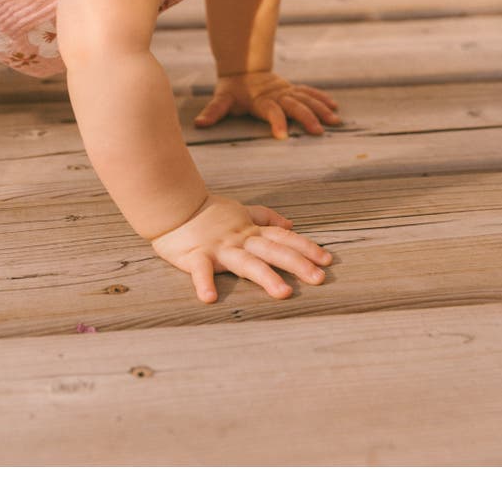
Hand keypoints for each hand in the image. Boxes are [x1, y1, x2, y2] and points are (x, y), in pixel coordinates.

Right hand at [151, 194, 331, 302]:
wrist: (173, 204)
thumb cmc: (208, 211)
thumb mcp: (241, 211)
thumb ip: (265, 217)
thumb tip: (291, 223)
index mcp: (250, 230)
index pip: (282, 238)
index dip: (305, 247)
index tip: (327, 259)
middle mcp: (239, 239)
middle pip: (272, 251)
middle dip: (297, 264)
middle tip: (319, 278)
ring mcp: (219, 248)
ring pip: (246, 262)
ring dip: (265, 276)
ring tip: (283, 293)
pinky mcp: (195, 255)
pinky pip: (200, 270)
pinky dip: (203, 283)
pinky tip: (209, 298)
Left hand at [194, 70, 340, 139]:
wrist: (243, 68)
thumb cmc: (232, 89)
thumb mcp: (222, 99)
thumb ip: (214, 111)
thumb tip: (199, 123)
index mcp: (260, 100)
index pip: (270, 111)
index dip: (276, 122)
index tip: (283, 136)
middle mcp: (277, 94)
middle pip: (294, 105)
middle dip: (307, 118)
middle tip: (318, 132)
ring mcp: (286, 91)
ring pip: (306, 99)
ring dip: (320, 109)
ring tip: (334, 121)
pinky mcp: (292, 89)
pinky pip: (309, 93)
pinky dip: (321, 98)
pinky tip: (334, 107)